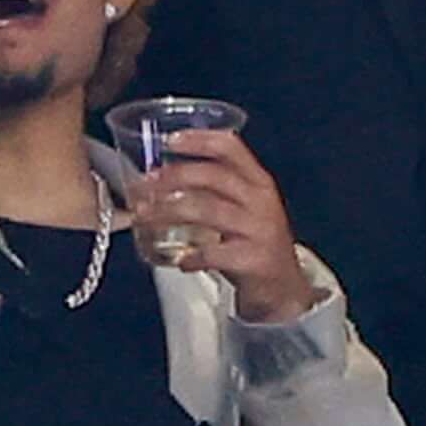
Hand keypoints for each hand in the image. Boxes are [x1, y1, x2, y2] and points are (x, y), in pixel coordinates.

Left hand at [125, 128, 313, 322]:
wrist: (282, 285)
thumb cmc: (252, 240)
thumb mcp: (244, 206)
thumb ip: (213, 189)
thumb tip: (157, 175)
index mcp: (259, 182)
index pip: (231, 148)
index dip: (199, 140)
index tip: (169, 140)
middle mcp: (262, 201)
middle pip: (214, 176)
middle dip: (174, 176)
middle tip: (143, 184)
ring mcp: (259, 230)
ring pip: (208, 210)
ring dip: (169, 211)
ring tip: (144, 216)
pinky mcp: (253, 259)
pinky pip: (213, 253)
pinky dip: (190, 256)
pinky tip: (179, 260)